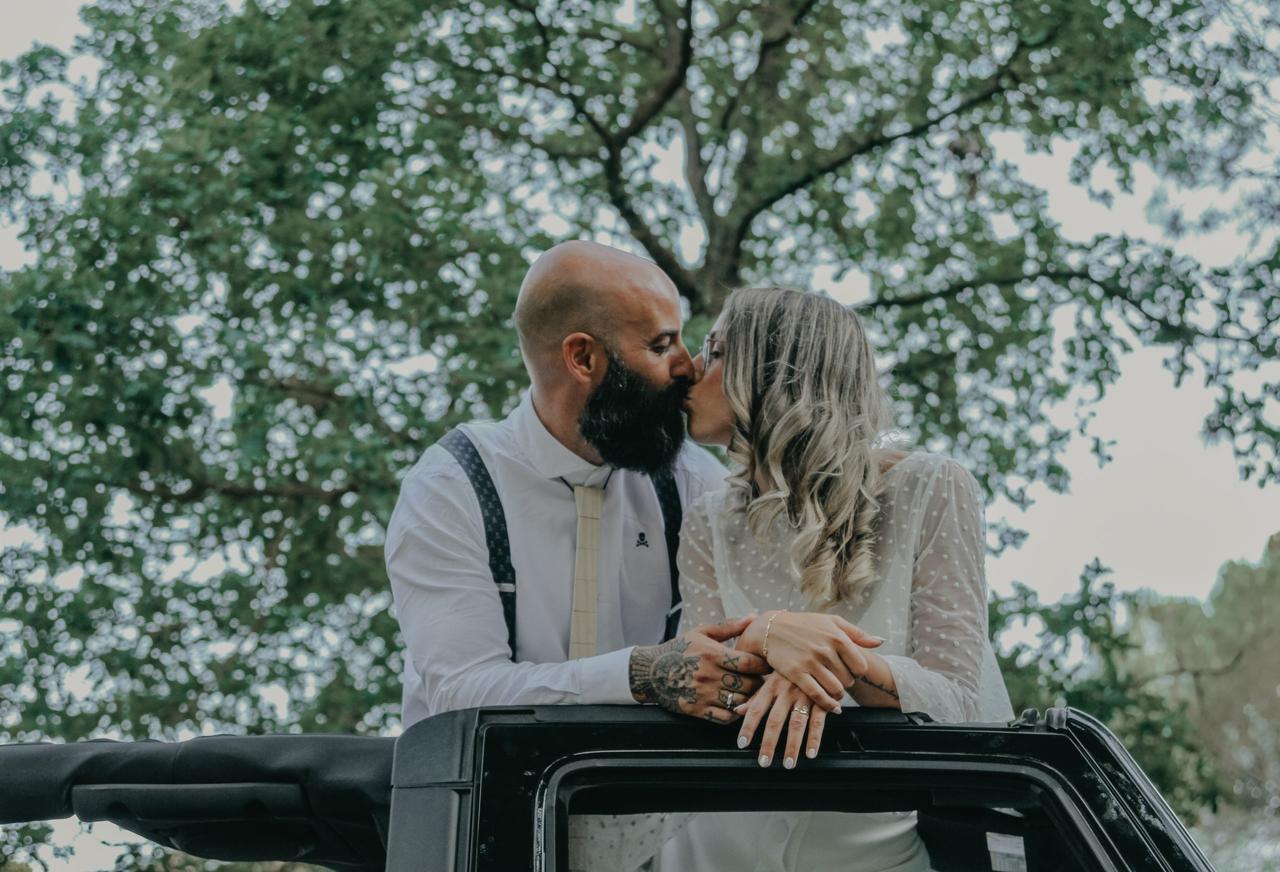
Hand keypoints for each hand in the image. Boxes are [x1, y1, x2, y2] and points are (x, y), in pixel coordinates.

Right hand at [629, 616, 769, 722]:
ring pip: (739, 702)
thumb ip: (729, 626)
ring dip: (750, 699)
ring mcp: (703, 694)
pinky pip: (725, 717)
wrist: (650, 671)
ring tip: (753, 693)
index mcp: (712, 654)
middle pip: (748, 684)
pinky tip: (737, 706)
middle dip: (759, 683)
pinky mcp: (697, 710)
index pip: (748, 663)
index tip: (768, 665)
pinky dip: (735, 714)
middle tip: (764, 681)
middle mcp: (709, 675)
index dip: (763, 665)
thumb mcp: (701, 632)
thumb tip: (752, 617)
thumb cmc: (679, 649)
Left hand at [734, 672, 825, 767]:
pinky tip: (811, 753)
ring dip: (793, 746)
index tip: (742, 743)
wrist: (817, 651)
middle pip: (775, 720)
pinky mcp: (822, 699)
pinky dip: (815, 738)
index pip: (756, 708)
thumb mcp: (772, 678)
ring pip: (797, 723)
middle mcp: (787, 691)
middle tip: (763, 762)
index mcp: (772, 686)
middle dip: (769, 743)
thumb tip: (736, 711)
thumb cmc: (790, 669)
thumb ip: (756, 697)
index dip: (748, 726)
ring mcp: (805, 695)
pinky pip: (818, 721)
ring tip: (788, 764)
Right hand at [738, 611, 882, 712]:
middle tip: (838, 680)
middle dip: (846, 683)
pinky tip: (832, 706)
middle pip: (848, 679)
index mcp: (837, 637)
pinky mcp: (796, 674)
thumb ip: (858, 633)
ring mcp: (810, 662)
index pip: (860, 666)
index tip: (849, 671)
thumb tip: (881, 641)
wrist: (771, 629)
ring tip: (834, 690)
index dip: (857, 672)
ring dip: (838, 694)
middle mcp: (825, 650)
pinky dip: (828, 704)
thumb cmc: (804, 625)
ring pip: (835, 689)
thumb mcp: (832, 622)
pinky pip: (818, 696)